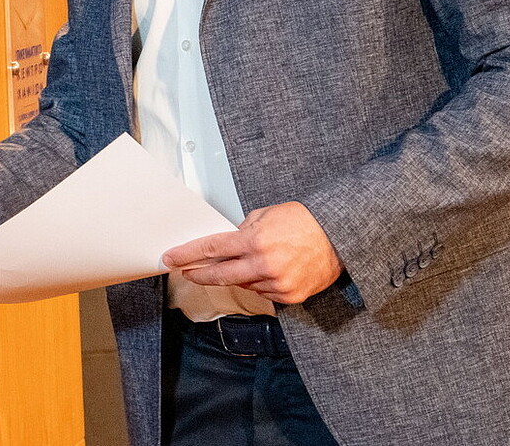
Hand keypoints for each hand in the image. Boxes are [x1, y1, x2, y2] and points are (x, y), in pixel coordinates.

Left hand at [161, 201, 340, 304]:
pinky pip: (263, 293)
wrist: (338, 236)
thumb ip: (243, 228)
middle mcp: (263, 264)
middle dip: (199, 274)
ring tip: (246, 262)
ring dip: (236, 275)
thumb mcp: (267, 214)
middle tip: (187, 272)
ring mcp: (276, 283)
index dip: (187, 255)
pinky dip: (259, 283)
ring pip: (243, 284)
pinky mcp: (289, 296)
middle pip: (219, 275)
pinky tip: (265, 271)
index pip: (211, 249)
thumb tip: (228, 242)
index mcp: (254, 240)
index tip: (171, 258)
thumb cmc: (305, 221)